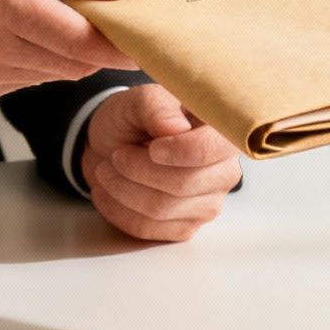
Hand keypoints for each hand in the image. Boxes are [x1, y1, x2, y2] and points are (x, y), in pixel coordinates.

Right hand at [0, 0, 137, 99]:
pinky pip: (31, 77)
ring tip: (51, 9)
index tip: (147, 38)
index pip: (80, 42)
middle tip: (107, 13)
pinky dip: (41, 56)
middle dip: (98, 43)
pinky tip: (23, 26)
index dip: (119, 44)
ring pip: (56, 73)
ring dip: (68, 49)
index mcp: (1, 6)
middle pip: (74, 62)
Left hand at [82, 85, 241, 242]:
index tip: (152, 147)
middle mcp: (224, 171)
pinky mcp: (185, 227)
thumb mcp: (138, 100)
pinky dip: (118, 210)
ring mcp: (207, 204)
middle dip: (138, 170)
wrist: (114, 147)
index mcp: (221, 133)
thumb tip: (175, 127)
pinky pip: (149, 229)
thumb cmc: (134, 121)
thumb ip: (156, 107)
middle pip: (183, 184)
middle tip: (116, 155)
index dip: (180, 151)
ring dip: (122, 189)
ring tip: (106, 170)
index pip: (212, 150)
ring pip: (162, 208)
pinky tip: (107, 192)